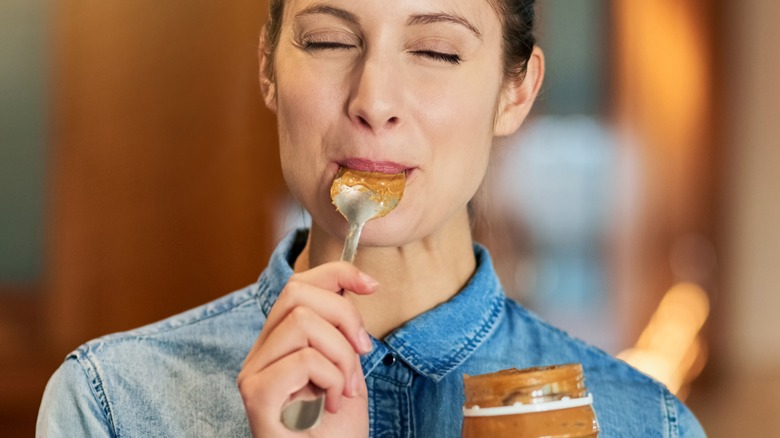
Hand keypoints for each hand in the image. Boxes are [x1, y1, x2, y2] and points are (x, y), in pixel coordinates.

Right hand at [238, 261, 376, 436]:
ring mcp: (253, 373)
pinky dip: (333, 378)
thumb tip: (356, 283)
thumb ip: (341, 329)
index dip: (338, 273)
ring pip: (304, 321)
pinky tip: (333, 403)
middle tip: (362, 353)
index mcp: (280, 342)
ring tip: (347, 389)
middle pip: (297, 292)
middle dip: (345, 316)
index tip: (372, 285)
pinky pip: (304, 359)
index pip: (299, 284)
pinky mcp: (256, 395)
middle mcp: (260, 353)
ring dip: (343, 356)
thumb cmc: (337, 429)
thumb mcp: (348, 366)